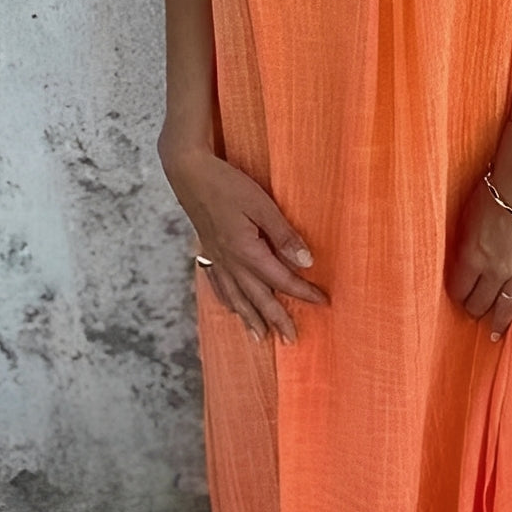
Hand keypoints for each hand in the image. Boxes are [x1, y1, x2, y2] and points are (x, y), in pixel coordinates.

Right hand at [159, 142, 329, 343]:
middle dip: (277, 319)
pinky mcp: (208, 250)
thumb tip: (306, 262)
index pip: (281, 279)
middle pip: (258, 297)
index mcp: (246, 251)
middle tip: (292, 340)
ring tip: (261, 338)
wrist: (187, 172)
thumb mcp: (261, 205)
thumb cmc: (226, 184)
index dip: (303, 292)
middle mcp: (230, 261)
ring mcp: (216, 258)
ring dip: (250, 318)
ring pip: (236, 296)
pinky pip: (218, 284)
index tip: (323, 302)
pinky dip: (227, 300)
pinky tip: (231, 308)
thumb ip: (283, 234)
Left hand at [445, 120, 511, 341]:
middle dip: (475, 309)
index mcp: (471, 256)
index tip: (459, 295)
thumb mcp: (465, 218)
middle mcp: (494, 269)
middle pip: (481, 303)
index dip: (457, 295)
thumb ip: (463, 246)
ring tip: (496, 333)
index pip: (459, 290)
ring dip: (500, 322)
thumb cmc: (492, 192)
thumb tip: (462, 264)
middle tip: (474, 312)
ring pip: (508, 306)